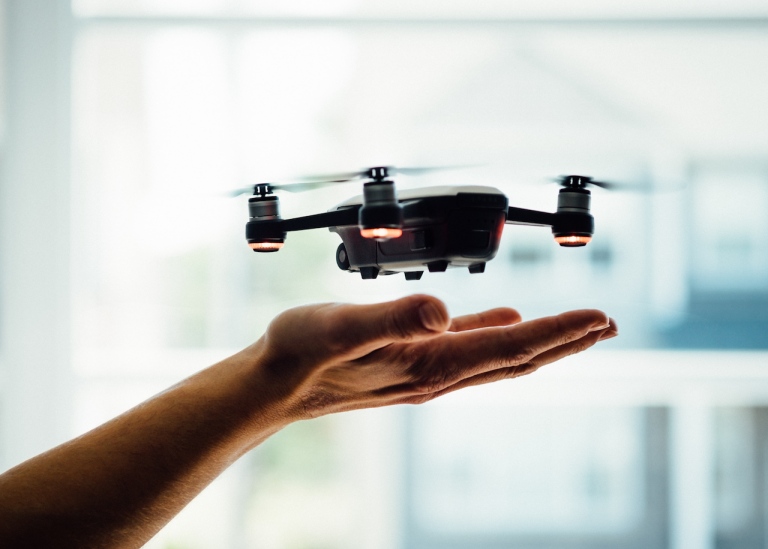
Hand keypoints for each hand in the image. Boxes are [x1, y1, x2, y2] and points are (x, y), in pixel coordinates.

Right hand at [250, 294, 616, 419]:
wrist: (273, 385)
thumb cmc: (299, 354)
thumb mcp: (339, 326)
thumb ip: (393, 315)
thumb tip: (446, 310)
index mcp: (430, 362)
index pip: (510, 346)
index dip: (557, 330)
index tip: (598, 317)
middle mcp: (437, 373)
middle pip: (517, 357)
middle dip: (565, 341)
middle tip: (605, 325)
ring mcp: (425, 370)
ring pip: (498, 355)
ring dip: (540, 341)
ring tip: (573, 328)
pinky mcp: (411, 361)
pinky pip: (468, 348)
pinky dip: (497, 333)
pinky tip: (504, 319)